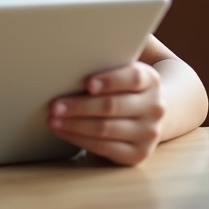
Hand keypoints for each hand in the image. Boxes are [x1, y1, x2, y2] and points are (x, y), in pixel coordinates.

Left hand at [48, 62, 164, 165]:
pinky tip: (64, 132)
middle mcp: (154, 107)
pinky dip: (80, 140)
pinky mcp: (138, 154)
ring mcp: (148, 133)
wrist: (148, 114)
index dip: (110, 81)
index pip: (133, 78)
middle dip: (79, 106)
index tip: (88, 84)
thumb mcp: (123, 70)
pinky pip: (105, 148)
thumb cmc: (123, 86)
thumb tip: (73, 54)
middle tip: (54, 106)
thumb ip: (106, 61)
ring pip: (105, 129)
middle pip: (112, 106)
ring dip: (74, 125)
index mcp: (151, 81)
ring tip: (53, 120)